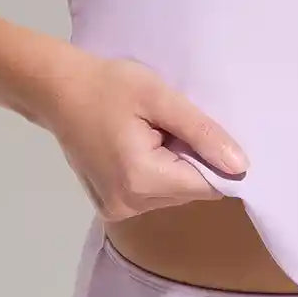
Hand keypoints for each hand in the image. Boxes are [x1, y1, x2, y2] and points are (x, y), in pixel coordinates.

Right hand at [39, 50, 247, 220]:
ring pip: (172, 195)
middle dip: (190, 161)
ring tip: (148, 135)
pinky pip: (152, 196)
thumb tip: (240, 165)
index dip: (213, 159)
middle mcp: (130, 205)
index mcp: (143, 180)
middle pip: (189, 192)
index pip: (208, 186)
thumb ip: (202, 132)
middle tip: (165, 127)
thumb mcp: (160, 98)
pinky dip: (154, 175)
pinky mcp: (110, 209)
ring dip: (173, 168)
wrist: (56, 90)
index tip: (197, 131)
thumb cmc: (108, 85)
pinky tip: (135, 149)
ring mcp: (117, 211)